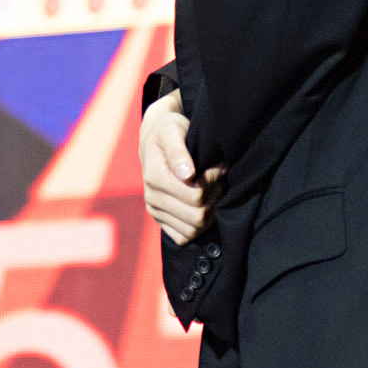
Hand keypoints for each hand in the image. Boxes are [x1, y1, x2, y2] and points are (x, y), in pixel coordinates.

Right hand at [140, 88, 223, 245]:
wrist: (157, 140)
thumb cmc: (169, 132)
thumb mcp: (173, 131)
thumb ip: (178, 151)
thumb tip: (186, 174)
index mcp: (154, 178)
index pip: (196, 197)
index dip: (212, 183)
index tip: (216, 167)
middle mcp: (151, 198)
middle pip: (197, 216)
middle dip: (213, 198)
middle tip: (216, 179)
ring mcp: (155, 211)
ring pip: (193, 229)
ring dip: (208, 212)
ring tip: (210, 190)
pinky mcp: (161, 220)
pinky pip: (184, 237)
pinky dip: (199, 225)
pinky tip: (202, 205)